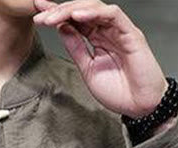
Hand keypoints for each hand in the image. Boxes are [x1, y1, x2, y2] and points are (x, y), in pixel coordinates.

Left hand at [32, 0, 168, 118]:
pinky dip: (94, 13)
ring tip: (53, 16)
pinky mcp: (131, 33)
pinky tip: (78, 16)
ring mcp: (120, 30)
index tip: (37, 15)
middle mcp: (108, 31)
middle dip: (59, 11)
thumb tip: (61, 29)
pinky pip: (112, 15)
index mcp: (98, 39)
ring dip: (72, 10)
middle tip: (40, 15)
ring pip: (95, 8)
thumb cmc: (120, 92)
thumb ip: (76, 48)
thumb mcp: (88, 69)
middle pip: (82, 10)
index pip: (75, 21)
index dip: (57, 15)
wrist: (140, 107)